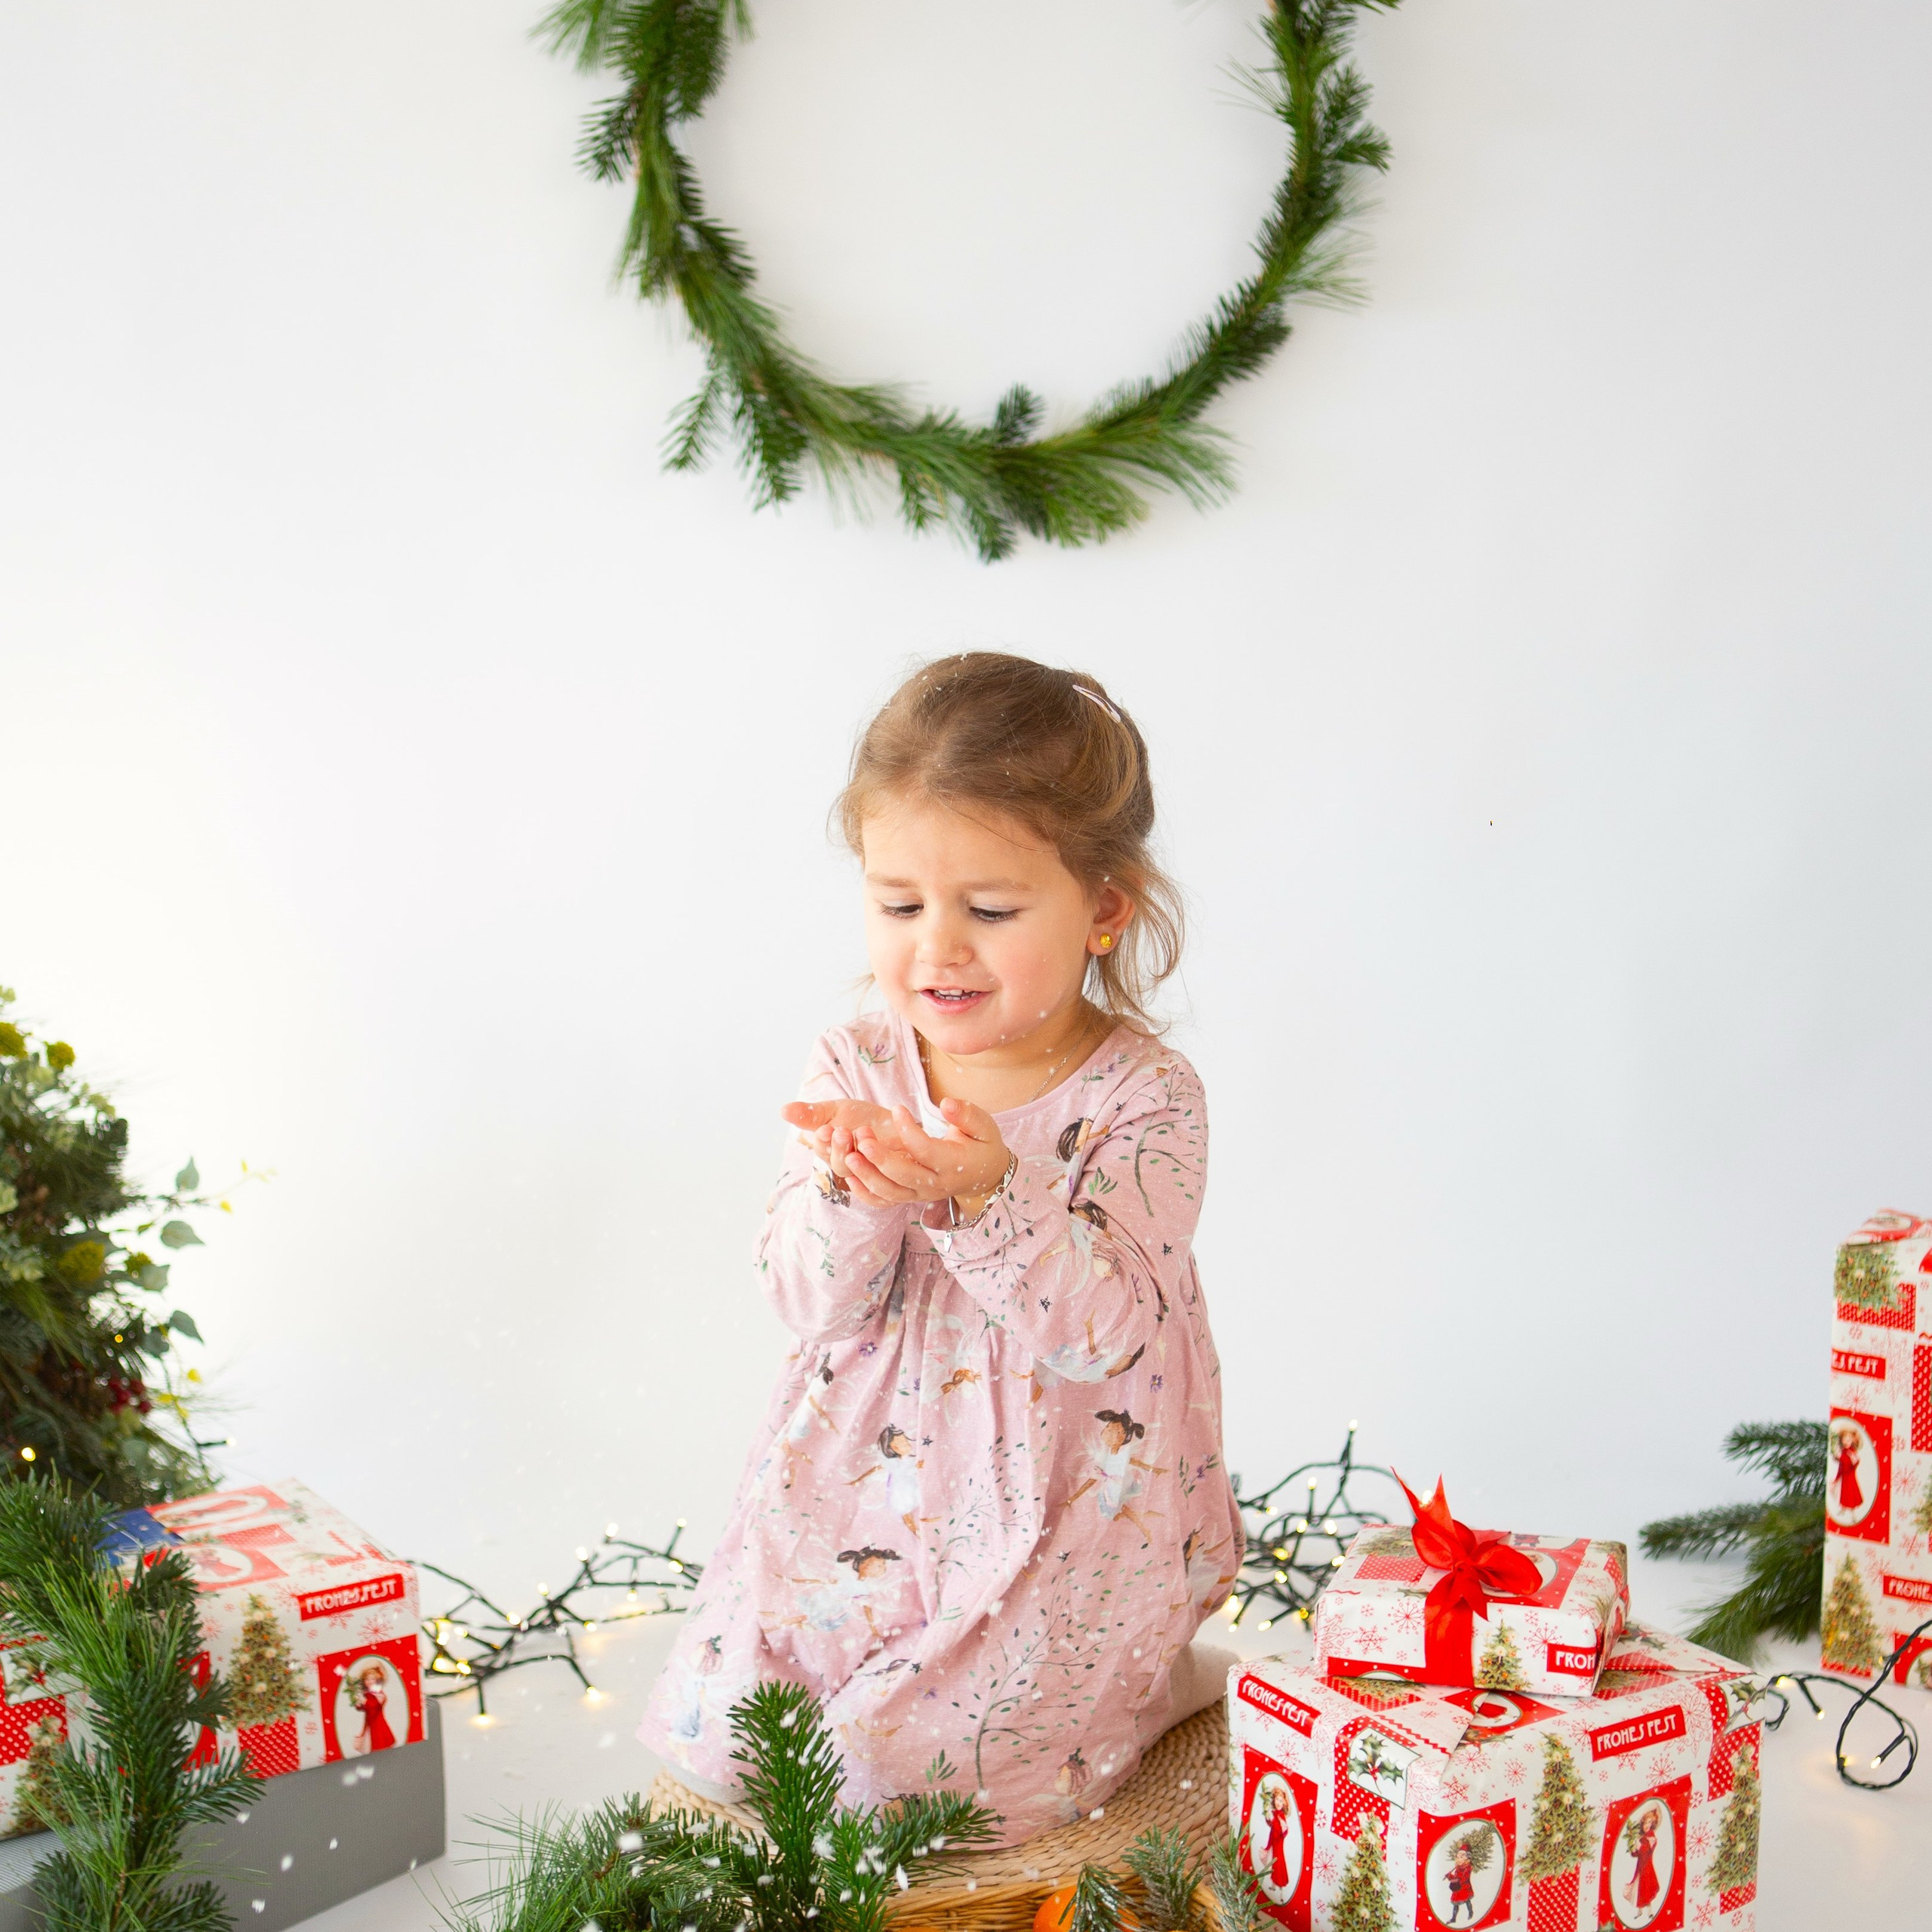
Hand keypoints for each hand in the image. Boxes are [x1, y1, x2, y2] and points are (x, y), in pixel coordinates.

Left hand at [780, 1098, 1009, 1212]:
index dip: (909, 1130)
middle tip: (861, 1136)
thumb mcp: (983, 1125)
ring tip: (849, 1154)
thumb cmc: (982, 1144)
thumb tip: (946, 1104)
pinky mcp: (910, 1198)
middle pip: (904, 1176)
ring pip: (890, 1192)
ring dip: (867, 1175)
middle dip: (880, 1158)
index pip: (926, 1150)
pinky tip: (849, 1176)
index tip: (896, 1107)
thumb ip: (966, 1114)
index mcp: (953, 1164)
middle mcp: (936, 1185)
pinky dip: (865, 1193)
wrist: (984, 1175)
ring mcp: (921, 1195)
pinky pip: (884, 1201)